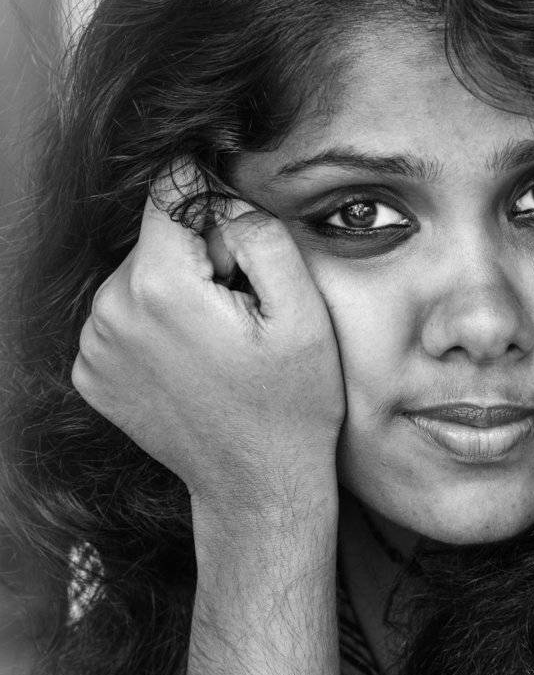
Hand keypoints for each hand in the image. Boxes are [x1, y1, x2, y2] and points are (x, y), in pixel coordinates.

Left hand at [72, 166, 344, 525]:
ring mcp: (94, 346)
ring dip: (175, 291)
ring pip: (138, 275)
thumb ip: (260, 233)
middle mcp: (111, 311)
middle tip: (239, 312)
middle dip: (197, 256)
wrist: (257, 485)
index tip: (239, 251)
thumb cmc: (290, 405)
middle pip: (155, 236)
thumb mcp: (302, 312)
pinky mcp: (90, 371)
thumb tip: (220, 195)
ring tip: (216, 343)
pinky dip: (154, 327)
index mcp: (161, 287)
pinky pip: (123, 316)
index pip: (171, 189)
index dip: (216, 208)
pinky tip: (189, 363)